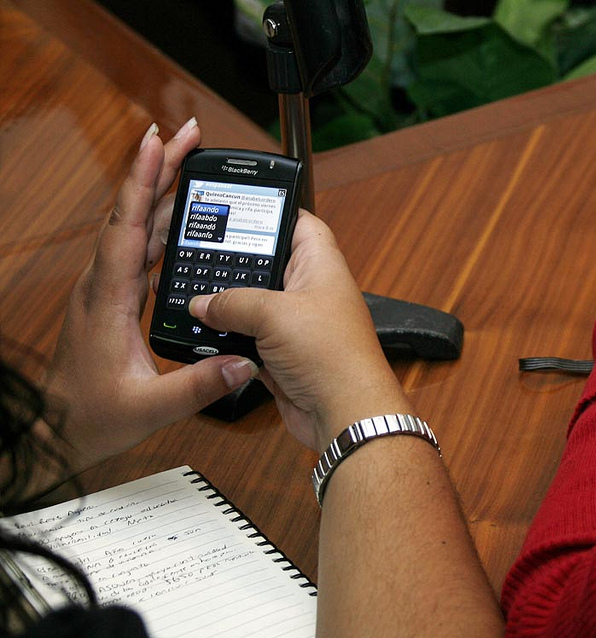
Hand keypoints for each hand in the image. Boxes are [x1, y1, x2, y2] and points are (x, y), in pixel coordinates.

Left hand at [44, 120, 258, 474]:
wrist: (57, 428)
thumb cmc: (91, 416)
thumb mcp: (148, 408)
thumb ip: (197, 386)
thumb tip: (242, 363)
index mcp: (108, 298)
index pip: (127, 226)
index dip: (143, 180)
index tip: (158, 141)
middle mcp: (104, 283)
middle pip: (135, 212)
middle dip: (161, 168)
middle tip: (192, 135)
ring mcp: (106, 288)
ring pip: (136, 226)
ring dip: (162, 190)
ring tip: (192, 162)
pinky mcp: (114, 297)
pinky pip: (139, 247)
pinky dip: (160, 222)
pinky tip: (182, 218)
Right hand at [188, 212, 410, 452]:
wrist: (344, 414)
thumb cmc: (330, 355)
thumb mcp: (273, 314)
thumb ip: (232, 301)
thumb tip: (202, 303)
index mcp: (320, 265)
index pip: (298, 221)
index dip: (271, 210)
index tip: (237, 205)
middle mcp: (309, 291)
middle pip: (267, 263)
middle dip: (235, 262)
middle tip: (197, 250)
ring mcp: (296, 325)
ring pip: (253, 305)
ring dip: (226, 306)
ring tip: (190, 292)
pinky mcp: (282, 355)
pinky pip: (248, 339)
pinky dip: (228, 339)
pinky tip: (201, 334)